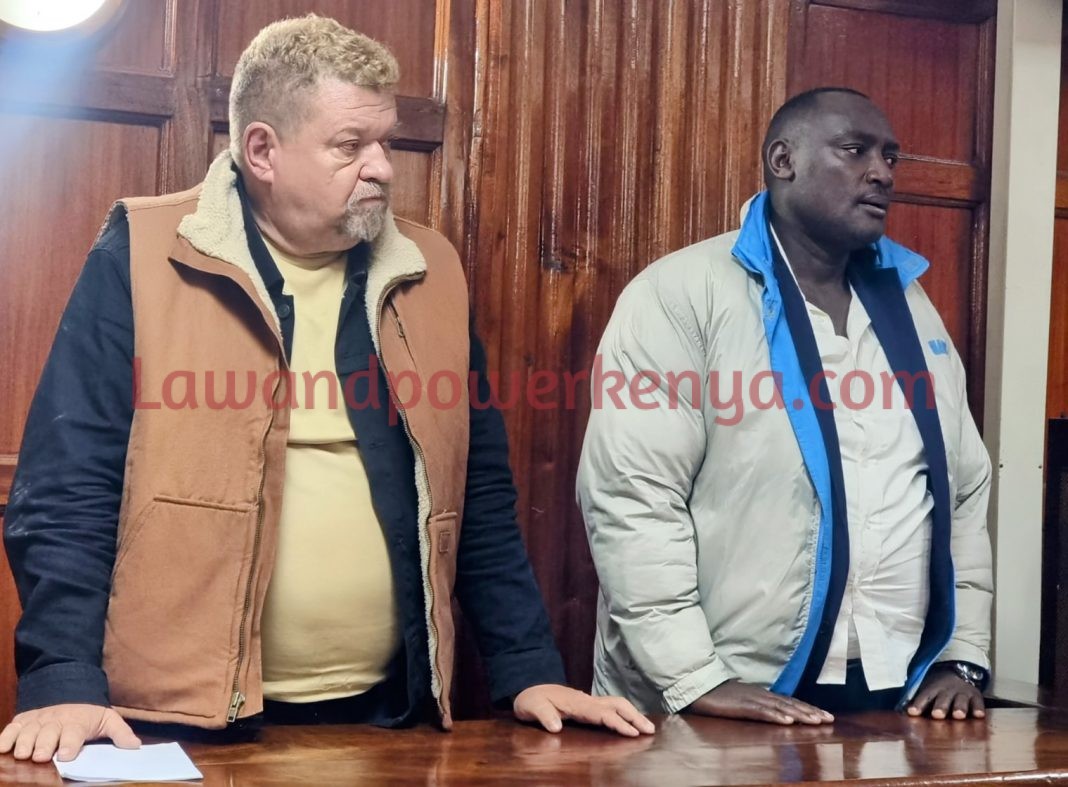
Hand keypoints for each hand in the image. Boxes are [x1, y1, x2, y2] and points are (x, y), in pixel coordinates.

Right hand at [0, 704, 140, 762]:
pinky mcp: (23, 721)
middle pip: (48, 733)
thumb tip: (135, 746)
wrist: (68, 692)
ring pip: (29, 731)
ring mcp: (38, 721)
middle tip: (41, 756)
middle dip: (44, 744)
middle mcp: (56, 721)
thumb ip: (120, 733)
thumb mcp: (107, 719)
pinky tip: (2, 748)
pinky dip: (6, 737)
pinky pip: (12, 728)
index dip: (69, 744)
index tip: (65, 755)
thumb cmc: (88, 714)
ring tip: (23, 753)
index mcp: (77, 722)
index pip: (73, 733)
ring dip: (25, 742)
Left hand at [513, 684, 654, 736]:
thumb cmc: (531, 700)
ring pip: (616, 704)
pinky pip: (611, 708)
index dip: (618, 722)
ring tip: (647, 727)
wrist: (528, 690)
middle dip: (634, 716)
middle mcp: (586, 700)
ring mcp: (588, 702)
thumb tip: (555, 727)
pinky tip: (632, 722)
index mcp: (576, 703)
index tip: (632, 732)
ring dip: (633, 714)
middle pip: (616, 704)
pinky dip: (625, 713)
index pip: (602, 713)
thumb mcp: (531, 708)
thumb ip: (543, 715)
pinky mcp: (588, 706)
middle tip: (650, 730)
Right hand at [688, 680, 833, 724]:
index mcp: (761, 695)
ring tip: (816, 721)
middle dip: (810, 712)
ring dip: (800, 714)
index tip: (825, 715)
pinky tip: (788, 721)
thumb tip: (774, 712)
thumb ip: (757, 705)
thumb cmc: (719, 695)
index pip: (790, 701)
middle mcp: (761, 695)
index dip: (808, 708)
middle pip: (790, 703)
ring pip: (781, 707)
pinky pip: (762, 712)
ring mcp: (752, 699)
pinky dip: (776, 716)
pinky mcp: (741, 706)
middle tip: (829, 719)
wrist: (698, 686)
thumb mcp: (742, 700)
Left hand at [906, 668, 985, 719]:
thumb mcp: (927, 690)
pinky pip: (978, 702)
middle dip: (940, 707)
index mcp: (932, 689)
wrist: (958, 673)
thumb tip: (901, 712)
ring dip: (959, 708)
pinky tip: (979, 715)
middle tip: (937, 715)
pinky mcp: (976, 696)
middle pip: (943, 699)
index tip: (912, 713)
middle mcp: (947, 691)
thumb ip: (918, 701)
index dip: (918, 704)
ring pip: (960, 700)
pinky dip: (978, 708)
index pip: (924, 696)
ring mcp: (962, 693)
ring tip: (958, 716)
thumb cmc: (938, 689)